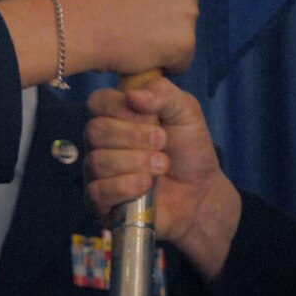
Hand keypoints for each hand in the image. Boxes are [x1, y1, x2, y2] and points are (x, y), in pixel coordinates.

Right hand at [59, 0, 199, 76]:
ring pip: (182, 31)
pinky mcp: (186, 43)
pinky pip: (181, 59)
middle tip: (135, 23)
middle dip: (165, 14)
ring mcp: (189, 12)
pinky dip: (164, 63)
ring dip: (162, 38)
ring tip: (133, 40)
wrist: (77, 25)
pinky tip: (142, 59)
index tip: (139, 1)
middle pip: (184, 2)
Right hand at [85, 79, 241, 280]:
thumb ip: (163, 94)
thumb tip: (132, 95)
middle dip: (133, 137)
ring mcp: (97, 172)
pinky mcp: (99, 202)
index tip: (153, 118)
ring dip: (136, 162)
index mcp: (115, 116)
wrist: (200, 193)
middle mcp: (100, 143)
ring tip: (162, 166)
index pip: (98, 102)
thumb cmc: (189, 150)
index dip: (122, 108)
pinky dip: (125, 187)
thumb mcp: (185, 112)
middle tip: (163, 143)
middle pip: (95, 131)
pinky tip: (146, 186)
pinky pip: (97, 191)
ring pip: (98, 161)